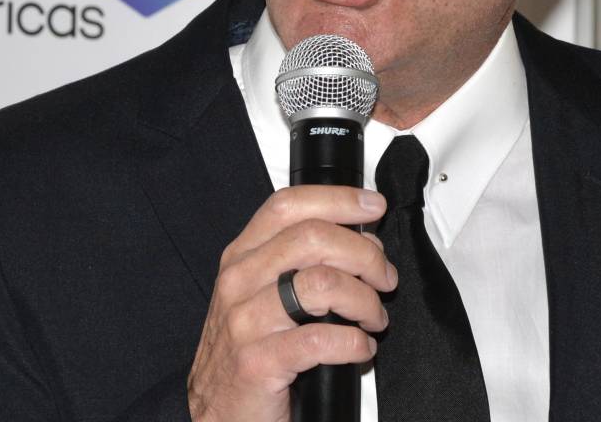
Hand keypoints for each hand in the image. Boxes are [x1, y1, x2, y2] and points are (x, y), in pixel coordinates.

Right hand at [187, 185, 398, 421]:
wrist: (217, 411)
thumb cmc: (248, 351)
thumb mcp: (262, 294)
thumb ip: (299, 262)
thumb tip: (361, 241)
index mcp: (242, 257)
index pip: (288, 205)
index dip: (338, 200)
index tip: (372, 207)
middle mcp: (239, 281)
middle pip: (313, 238)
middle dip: (365, 254)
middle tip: (383, 277)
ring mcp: (245, 322)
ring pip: (323, 284)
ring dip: (364, 300)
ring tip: (373, 317)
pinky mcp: (258, 362)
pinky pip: (320, 340)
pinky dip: (354, 343)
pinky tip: (360, 348)